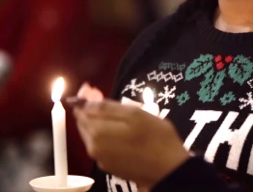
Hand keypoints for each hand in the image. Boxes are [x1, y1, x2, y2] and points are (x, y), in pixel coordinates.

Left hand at [73, 98, 189, 189]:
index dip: (83, 98)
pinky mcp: (109, 166)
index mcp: (98, 132)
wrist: (169, 169)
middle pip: (83, 123)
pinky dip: (104, 132)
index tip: (90, 87)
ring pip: (91, 134)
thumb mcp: (135, 114)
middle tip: (103, 96)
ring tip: (115, 112)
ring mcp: (100, 159)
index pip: (80, 110)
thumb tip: (84, 101)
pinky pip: (100, 144)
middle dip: (90, 108)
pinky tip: (119, 129)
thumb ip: (107, 107)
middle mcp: (93, 147)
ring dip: (98, 120)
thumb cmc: (155, 136)